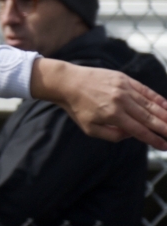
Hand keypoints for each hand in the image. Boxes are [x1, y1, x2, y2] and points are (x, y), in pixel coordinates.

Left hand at [32, 58, 166, 148]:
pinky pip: (145, 90)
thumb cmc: (78, 108)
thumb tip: (132, 134)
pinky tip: (166, 106)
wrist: (68, 82)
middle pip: (149, 118)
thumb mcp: (89, 128)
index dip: (154, 140)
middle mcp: (121, 101)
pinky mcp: (124, 79)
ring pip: (150, 104)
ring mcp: (124, 88)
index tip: (165, 146)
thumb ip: (112, 135)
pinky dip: (157, 99)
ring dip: (165, 115)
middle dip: (165, 128)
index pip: (139, 131)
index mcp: (113, 115)